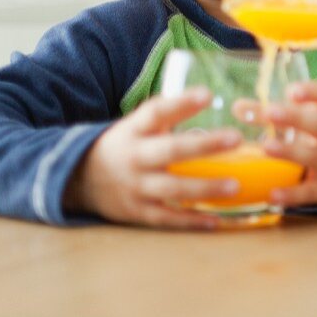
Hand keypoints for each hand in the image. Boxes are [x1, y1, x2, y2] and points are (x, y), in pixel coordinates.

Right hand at [66, 89, 242, 229]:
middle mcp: (135, 157)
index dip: (181, 103)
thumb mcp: (138, 125)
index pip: (157, 112)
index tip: (207, 95)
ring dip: (204, 188)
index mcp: (135, 130)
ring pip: (172, 188)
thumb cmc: (126, 145)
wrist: (80, 179)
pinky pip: (167, 218)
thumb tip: (207, 96)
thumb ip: (168, 113)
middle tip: (236, 138)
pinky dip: (191, 221)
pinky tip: (216, 221)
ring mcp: (135, 186)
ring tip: (234, 186)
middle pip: (170, 150)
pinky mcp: (137, 212)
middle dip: (204, 145)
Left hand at [261, 81, 316, 207]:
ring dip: (290, 151)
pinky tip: (272, 195)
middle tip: (271, 112)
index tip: (291, 91)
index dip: (313, 91)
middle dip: (296, 118)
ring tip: (266, 146)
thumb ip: (269, 114)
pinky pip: (310, 191)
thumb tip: (237, 107)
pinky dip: (292, 194)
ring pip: (315, 156)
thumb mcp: (301, 123)